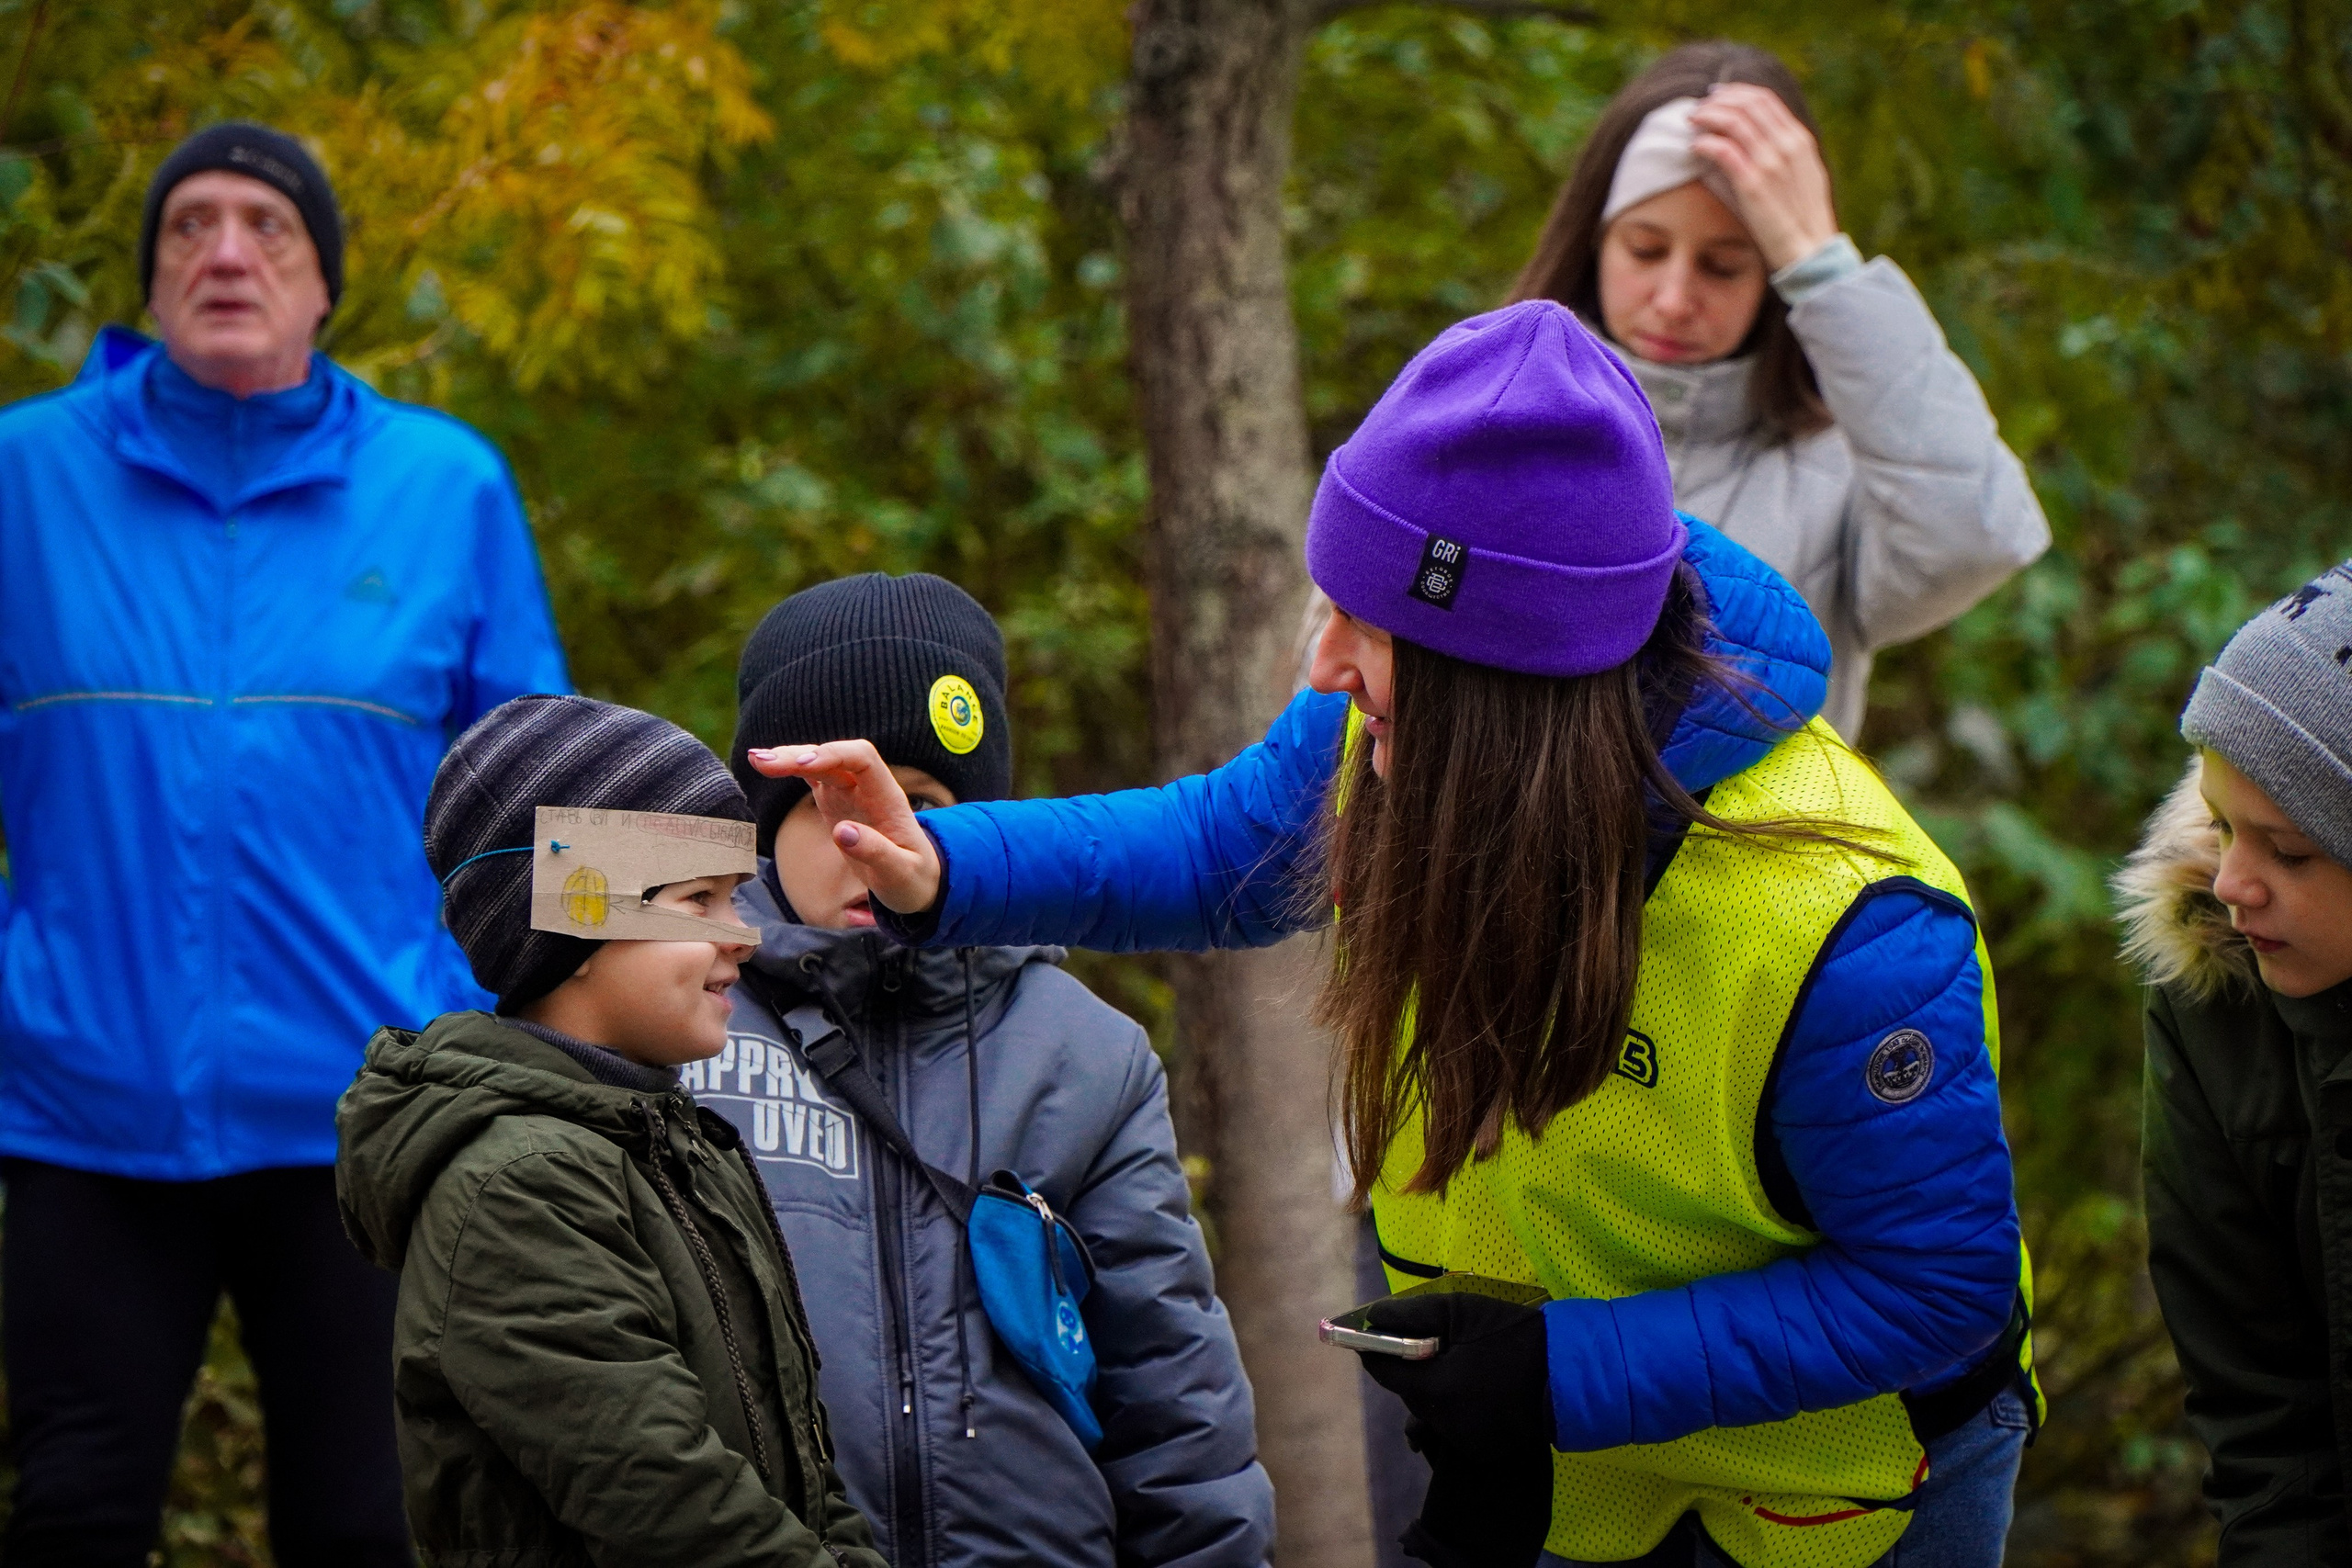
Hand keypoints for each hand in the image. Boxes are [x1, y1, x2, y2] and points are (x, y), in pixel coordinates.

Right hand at [744, 740, 943, 914]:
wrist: (914, 880)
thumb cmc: (911, 877)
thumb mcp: (901, 874)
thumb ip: (877, 853)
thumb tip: (842, 832)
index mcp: (887, 798)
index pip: (863, 758)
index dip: (834, 755)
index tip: (804, 766)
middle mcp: (867, 788)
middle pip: (835, 757)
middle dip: (801, 755)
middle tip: (765, 762)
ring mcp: (849, 793)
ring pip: (819, 764)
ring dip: (789, 758)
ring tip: (756, 759)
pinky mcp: (834, 802)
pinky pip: (811, 778)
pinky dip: (789, 770)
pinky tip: (764, 764)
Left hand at [1358, 1292, 1552, 1566]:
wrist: (1569, 1372)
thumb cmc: (1511, 1334)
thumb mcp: (1458, 1310)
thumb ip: (1409, 1314)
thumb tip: (1372, 1318)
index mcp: (1433, 1387)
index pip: (1383, 1370)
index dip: (1375, 1350)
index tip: (1372, 1336)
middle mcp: (1442, 1421)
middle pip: (1407, 1392)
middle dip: (1411, 1369)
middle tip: (1432, 1345)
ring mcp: (1463, 1440)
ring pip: (1430, 1410)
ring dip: (1435, 1388)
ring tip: (1461, 1363)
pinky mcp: (1483, 1448)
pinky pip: (1454, 1424)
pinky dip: (1457, 1406)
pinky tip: (1479, 1387)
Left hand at [1688, 83, 1838, 272]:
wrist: (1809, 250)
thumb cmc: (1801, 218)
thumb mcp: (1801, 175)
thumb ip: (1783, 152)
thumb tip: (1757, 136)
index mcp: (1799, 140)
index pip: (1765, 100)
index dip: (1736, 93)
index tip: (1715, 96)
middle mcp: (1787, 146)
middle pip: (1748, 104)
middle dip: (1718, 100)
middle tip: (1698, 109)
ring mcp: (1771, 164)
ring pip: (1734, 121)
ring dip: (1707, 117)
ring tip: (1692, 123)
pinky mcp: (1753, 185)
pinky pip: (1724, 151)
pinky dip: (1705, 143)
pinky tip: (1694, 147)